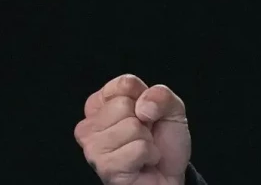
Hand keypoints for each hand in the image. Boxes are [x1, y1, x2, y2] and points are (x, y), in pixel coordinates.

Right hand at [75, 74, 191, 184]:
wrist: (170, 175)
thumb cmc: (164, 142)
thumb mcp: (171, 109)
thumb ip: (161, 95)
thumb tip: (142, 106)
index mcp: (100, 105)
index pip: (124, 84)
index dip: (145, 98)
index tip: (146, 115)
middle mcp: (90, 125)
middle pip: (123, 105)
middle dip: (144, 122)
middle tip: (144, 135)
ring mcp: (93, 148)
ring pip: (131, 127)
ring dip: (147, 140)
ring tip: (142, 149)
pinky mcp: (105, 167)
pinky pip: (138, 149)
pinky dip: (149, 155)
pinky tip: (143, 163)